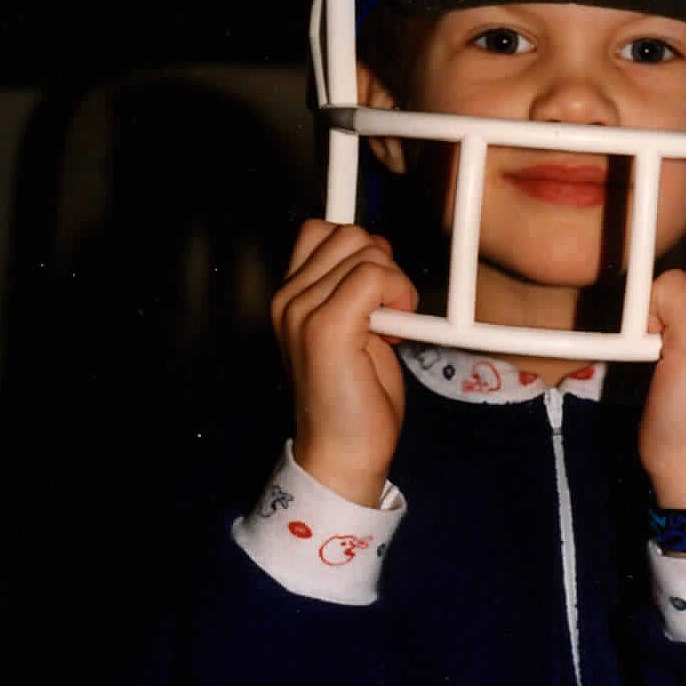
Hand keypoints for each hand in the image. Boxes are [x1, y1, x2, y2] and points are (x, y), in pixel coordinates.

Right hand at [271, 220, 417, 505]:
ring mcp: (301, 311)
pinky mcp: (325, 327)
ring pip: (366, 251)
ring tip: (387, 327)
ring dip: (394, 284)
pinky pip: (374, 276)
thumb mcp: (354, 328)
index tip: (375, 293)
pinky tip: (393, 333)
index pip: (323, 231)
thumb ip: (356, 286)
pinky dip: (398, 296)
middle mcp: (287, 300)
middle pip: (348, 234)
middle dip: (382, 266)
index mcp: (290, 298)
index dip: (361, 251)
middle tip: (385, 315)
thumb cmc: (355, 399)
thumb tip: (379, 250)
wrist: (344, 454)